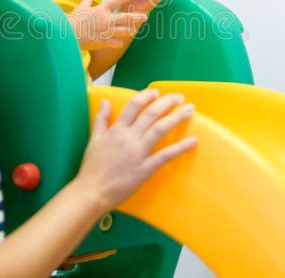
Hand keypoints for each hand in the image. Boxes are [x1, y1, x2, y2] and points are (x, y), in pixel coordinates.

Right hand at [68, 0, 147, 49]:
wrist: (67, 36)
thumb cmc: (72, 21)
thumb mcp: (80, 8)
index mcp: (101, 10)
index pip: (118, 0)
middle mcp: (106, 20)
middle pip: (126, 17)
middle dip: (137, 17)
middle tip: (145, 16)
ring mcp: (106, 32)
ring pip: (124, 31)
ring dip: (130, 30)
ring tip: (136, 29)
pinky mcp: (103, 42)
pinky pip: (116, 43)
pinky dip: (118, 42)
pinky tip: (120, 43)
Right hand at [75, 89, 196, 210]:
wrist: (93, 191)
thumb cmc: (92, 167)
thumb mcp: (94, 139)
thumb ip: (101, 119)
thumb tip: (105, 101)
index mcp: (116, 130)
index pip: (133, 105)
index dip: (146, 96)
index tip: (156, 92)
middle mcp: (129, 138)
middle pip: (151, 113)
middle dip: (167, 102)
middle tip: (179, 97)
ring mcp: (138, 153)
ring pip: (160, 129)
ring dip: (176, 117)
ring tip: (190, 109)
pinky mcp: (146, 168)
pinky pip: (165, 155)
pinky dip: (180, 147)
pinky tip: (193, 140)